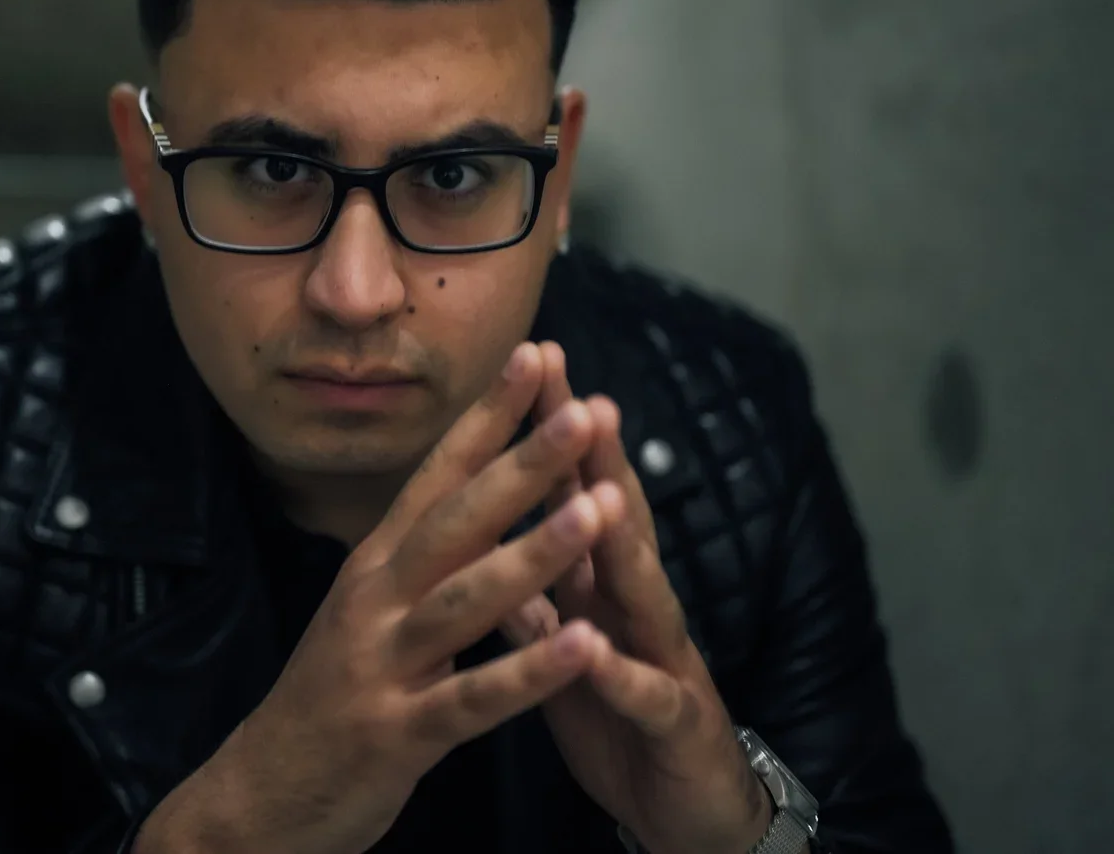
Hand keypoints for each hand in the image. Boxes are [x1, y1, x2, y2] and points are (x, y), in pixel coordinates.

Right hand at [137, 343, 615, 853]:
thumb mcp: (368, 613)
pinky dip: (526, 672)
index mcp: (376, 566)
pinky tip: (582, 645)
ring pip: (465, 599)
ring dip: (534, 552)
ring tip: (597, 509)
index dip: (486, 417)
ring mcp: (383, 666)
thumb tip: (480, 498)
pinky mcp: (396, 734)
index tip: (536, 357)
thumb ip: (422, 560)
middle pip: (455, 520)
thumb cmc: (331, 696)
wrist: (260, 795)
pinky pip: (471, 700)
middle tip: (583, 410)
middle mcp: (375, 600)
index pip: (436, 475)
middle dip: (521, 464)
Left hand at [501, 343, 771, 853]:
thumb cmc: (617, 714)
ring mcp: (662, 659)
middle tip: (577, 391)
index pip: (576, 493)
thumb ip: (535, 591)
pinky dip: (621, 672)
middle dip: (595, 457)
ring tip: (602, 494)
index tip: (528, 364)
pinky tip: (601, 647)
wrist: (684, 808)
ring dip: (621, 544)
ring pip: (642, 594)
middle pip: (616, 519)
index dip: (552, 433)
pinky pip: (643, 696)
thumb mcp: (566, 647)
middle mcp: (637, 607)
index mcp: (601, 586)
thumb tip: (487, 536)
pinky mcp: (673, 723)